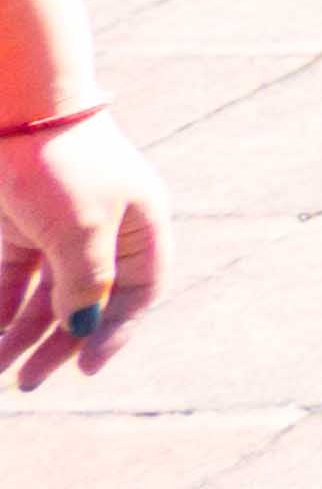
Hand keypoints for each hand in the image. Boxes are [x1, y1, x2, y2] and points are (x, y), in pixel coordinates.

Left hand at [1, 108, 165, 387]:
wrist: (19, 105)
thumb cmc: (61, 164)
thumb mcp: (80, 231)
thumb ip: (85, 285)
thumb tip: (83, 330)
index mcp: (141, 225)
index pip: (137, 292)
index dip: (115, 333)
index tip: (84, 369)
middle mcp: (107, 229)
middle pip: (86, 300)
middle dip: (55, 343)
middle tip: (27, 383)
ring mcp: (63, 226)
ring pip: (45, 294)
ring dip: (21, 333)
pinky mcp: (23, 223)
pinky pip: (15, 277)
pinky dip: (2, 307)